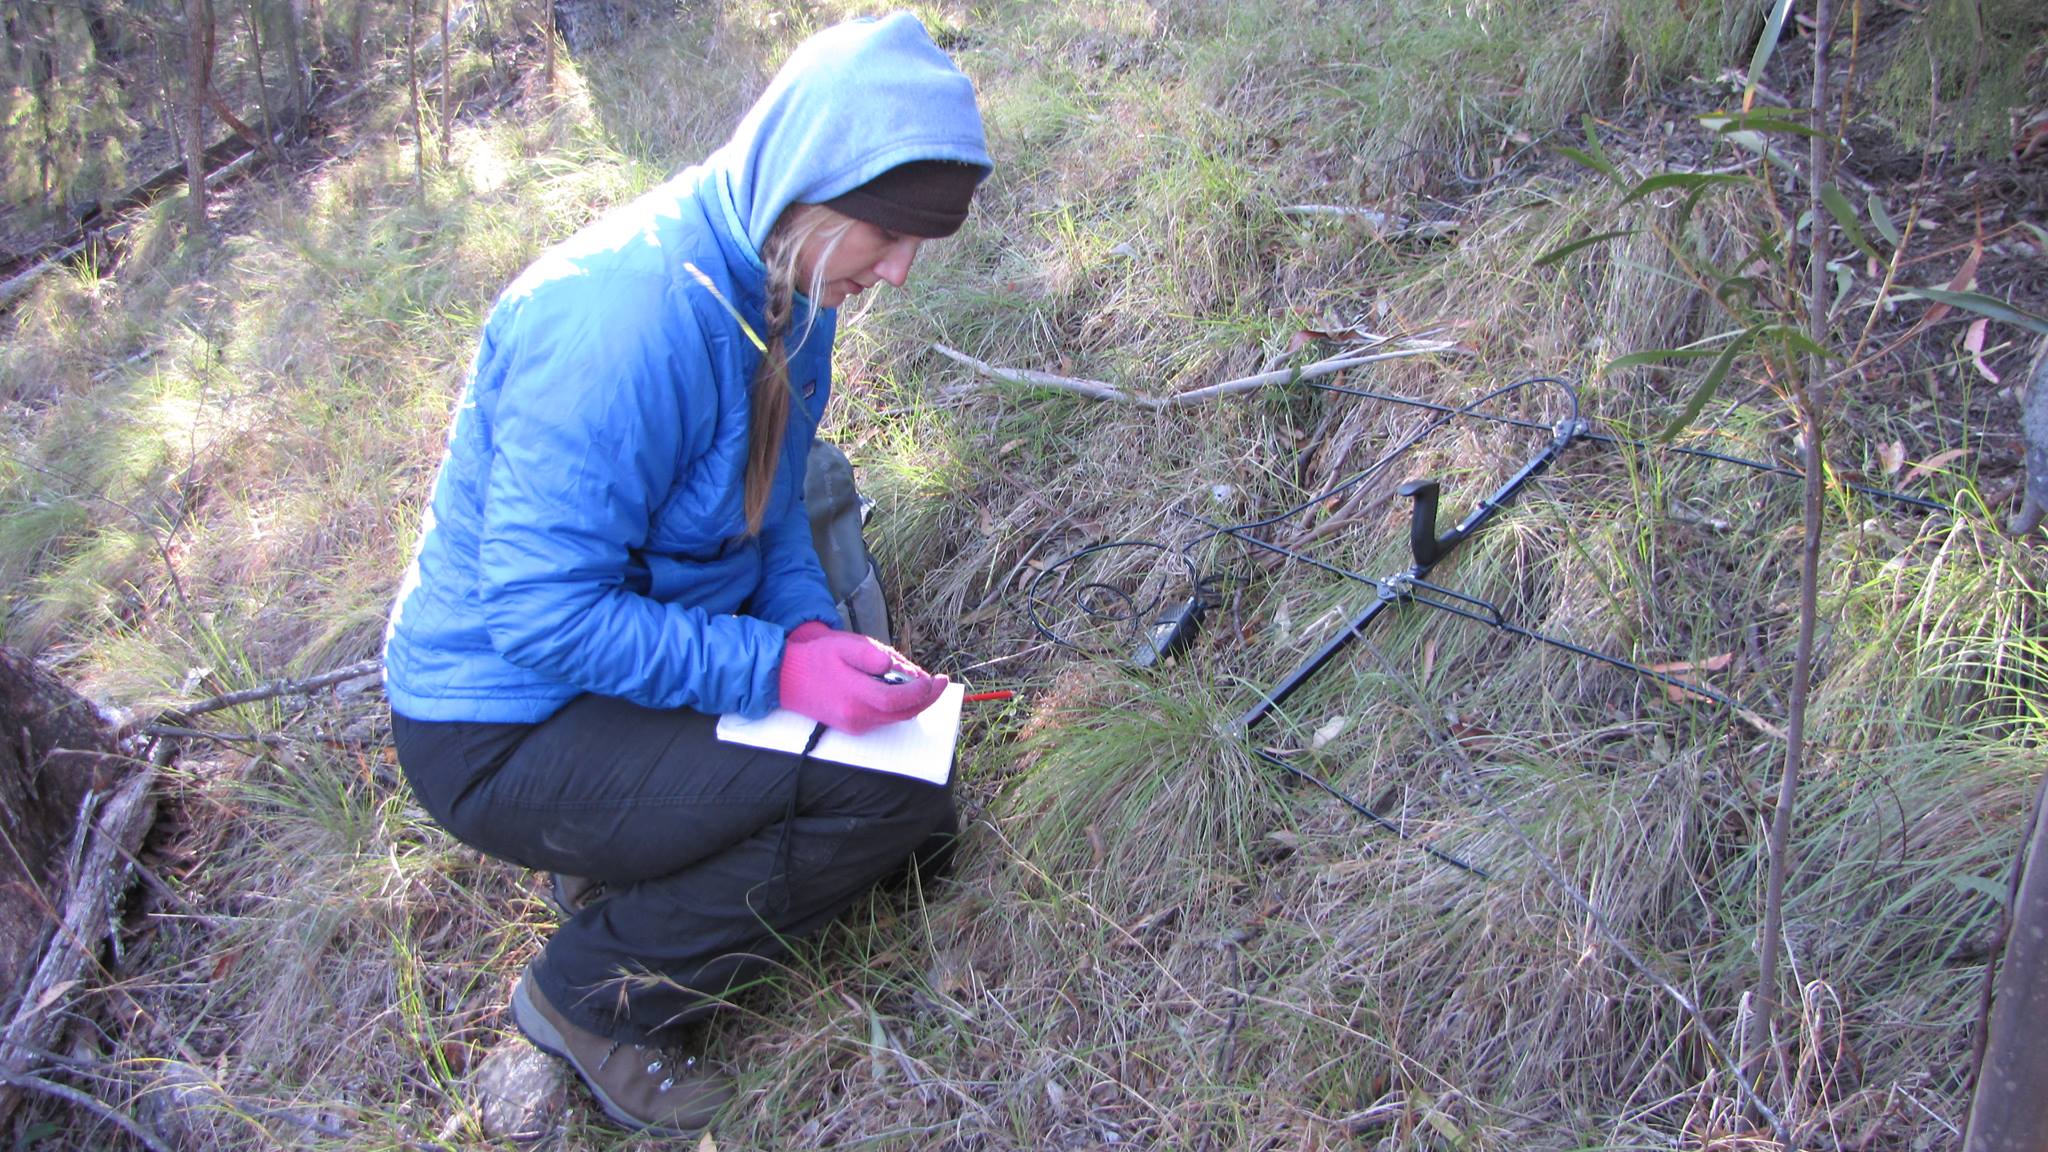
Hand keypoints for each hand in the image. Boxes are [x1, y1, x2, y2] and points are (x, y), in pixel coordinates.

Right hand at [777, 621, 947, 733]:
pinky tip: (900, 689)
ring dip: (913, 702)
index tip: (937, 678)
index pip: (900, 700)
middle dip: (926, 698)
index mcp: (856, 697)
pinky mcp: (852, 728)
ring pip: (896, 718)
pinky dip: (898, 706)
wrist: (785, 679)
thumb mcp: (846, 646)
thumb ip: (872, 655)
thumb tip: (898, 666)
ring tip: (922, 681)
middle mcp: (858, 718)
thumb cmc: (816, 658)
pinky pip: (884, 719)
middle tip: (940, 682)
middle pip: (904, 713)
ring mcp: (855, 726)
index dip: (924, 691)